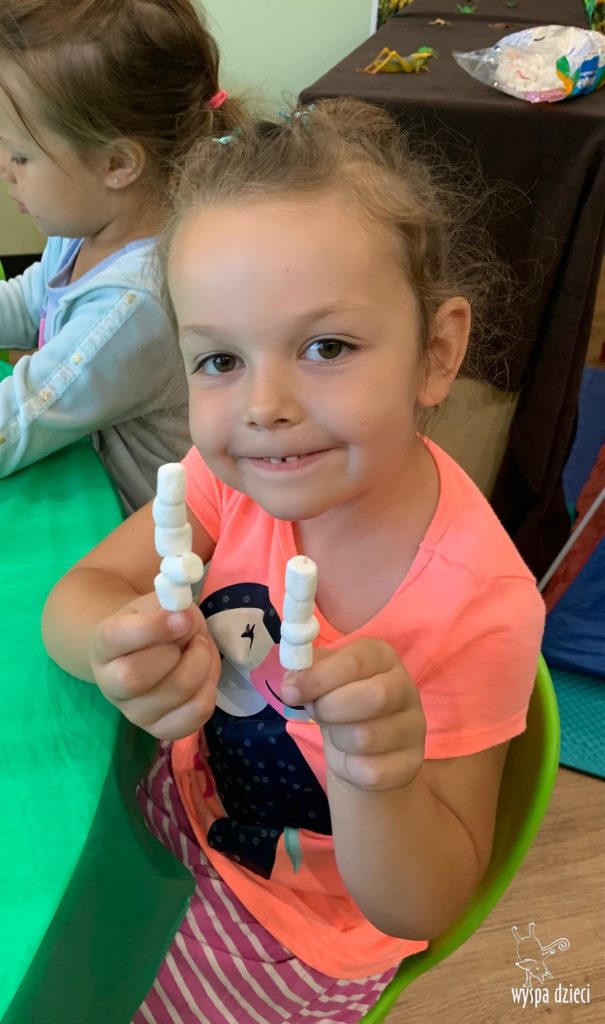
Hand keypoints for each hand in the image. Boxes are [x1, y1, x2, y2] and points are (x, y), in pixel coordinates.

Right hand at [90, 592, 220, 739]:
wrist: (152, 653)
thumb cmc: (154, 623)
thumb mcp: (158, 604)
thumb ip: (170, 608)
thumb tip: (185, 621)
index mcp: (103, 645)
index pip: (114, 638)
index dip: (151, 628)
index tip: (182, 618)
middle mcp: (110, 685)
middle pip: (134, 677)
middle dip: (175, 652)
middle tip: (190, 636)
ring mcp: (135, 713)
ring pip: (175, 693)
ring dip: (201, 664)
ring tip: (199, 650)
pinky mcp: (162, 730)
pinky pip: (196, 713)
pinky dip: (209, 687)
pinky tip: (204, 674)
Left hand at [281, 638, 425, 791]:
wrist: (363, 751)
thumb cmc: (341, 705)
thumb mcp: (323, 681)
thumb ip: (306, 673)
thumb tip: (292, 681)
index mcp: (382, 657)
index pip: (357, 660)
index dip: (319, 676)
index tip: (290, 691)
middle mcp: (406, 687)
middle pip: (375, 696)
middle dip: (331, 708)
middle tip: (315, 713)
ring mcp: (414, 727)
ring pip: (367, 737)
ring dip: (338, 739)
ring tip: (337, 733)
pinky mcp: (412, 763)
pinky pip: (372, 771)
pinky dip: (349, 768)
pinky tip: (351, 759)